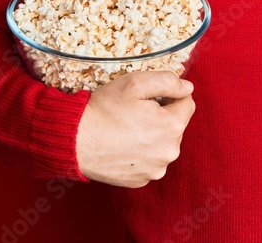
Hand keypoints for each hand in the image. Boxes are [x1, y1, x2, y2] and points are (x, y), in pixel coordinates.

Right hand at [75, 70, 195, 187]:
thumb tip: (187, 88)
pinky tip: (122, 145)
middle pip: (175, 125)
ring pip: (163, 144)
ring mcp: (155, 170)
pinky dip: (141, 152)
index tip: (149, 97)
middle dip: (161, 116)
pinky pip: (150, 161)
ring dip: (152, 135)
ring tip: (126, 130)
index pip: (187, 103)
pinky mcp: (141, 181)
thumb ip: (168, 81)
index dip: (169, 95)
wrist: (73, 141)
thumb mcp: (135, 83)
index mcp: (172, 126)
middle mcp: (169, 152)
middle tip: (134, 112)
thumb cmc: (104, 109)